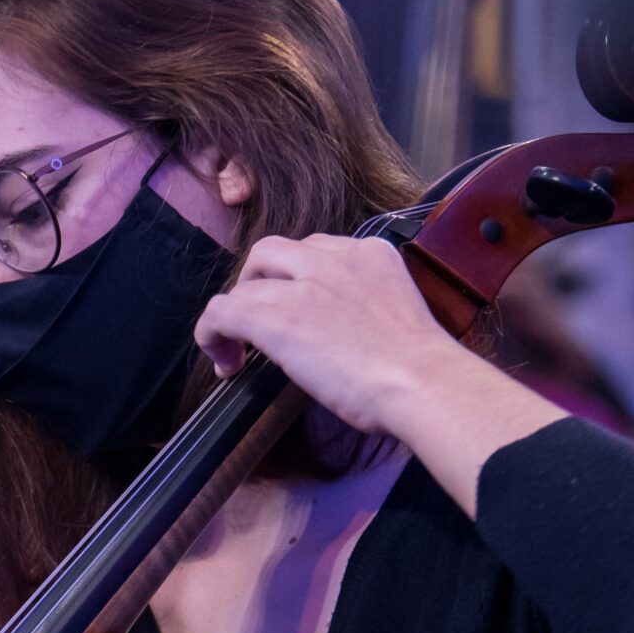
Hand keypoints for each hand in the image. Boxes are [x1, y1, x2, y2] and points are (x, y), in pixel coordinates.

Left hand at [192, 233, 466, 435]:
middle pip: (271, 252)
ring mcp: (302, 284)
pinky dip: (212, 335)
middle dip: (257, 284)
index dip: (293, 281)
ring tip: (238, 348)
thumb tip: (334, 334)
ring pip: (244, 282)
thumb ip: (361, 308)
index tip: (296, 312)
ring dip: (236, 313)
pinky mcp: (275, 315)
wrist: (421, 382)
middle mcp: (333, 257)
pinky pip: (221, 312)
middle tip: (259, 324)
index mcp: (369, 254)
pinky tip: (224, 362)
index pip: (314, 250)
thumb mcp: (394, 315)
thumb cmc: (420, 369)